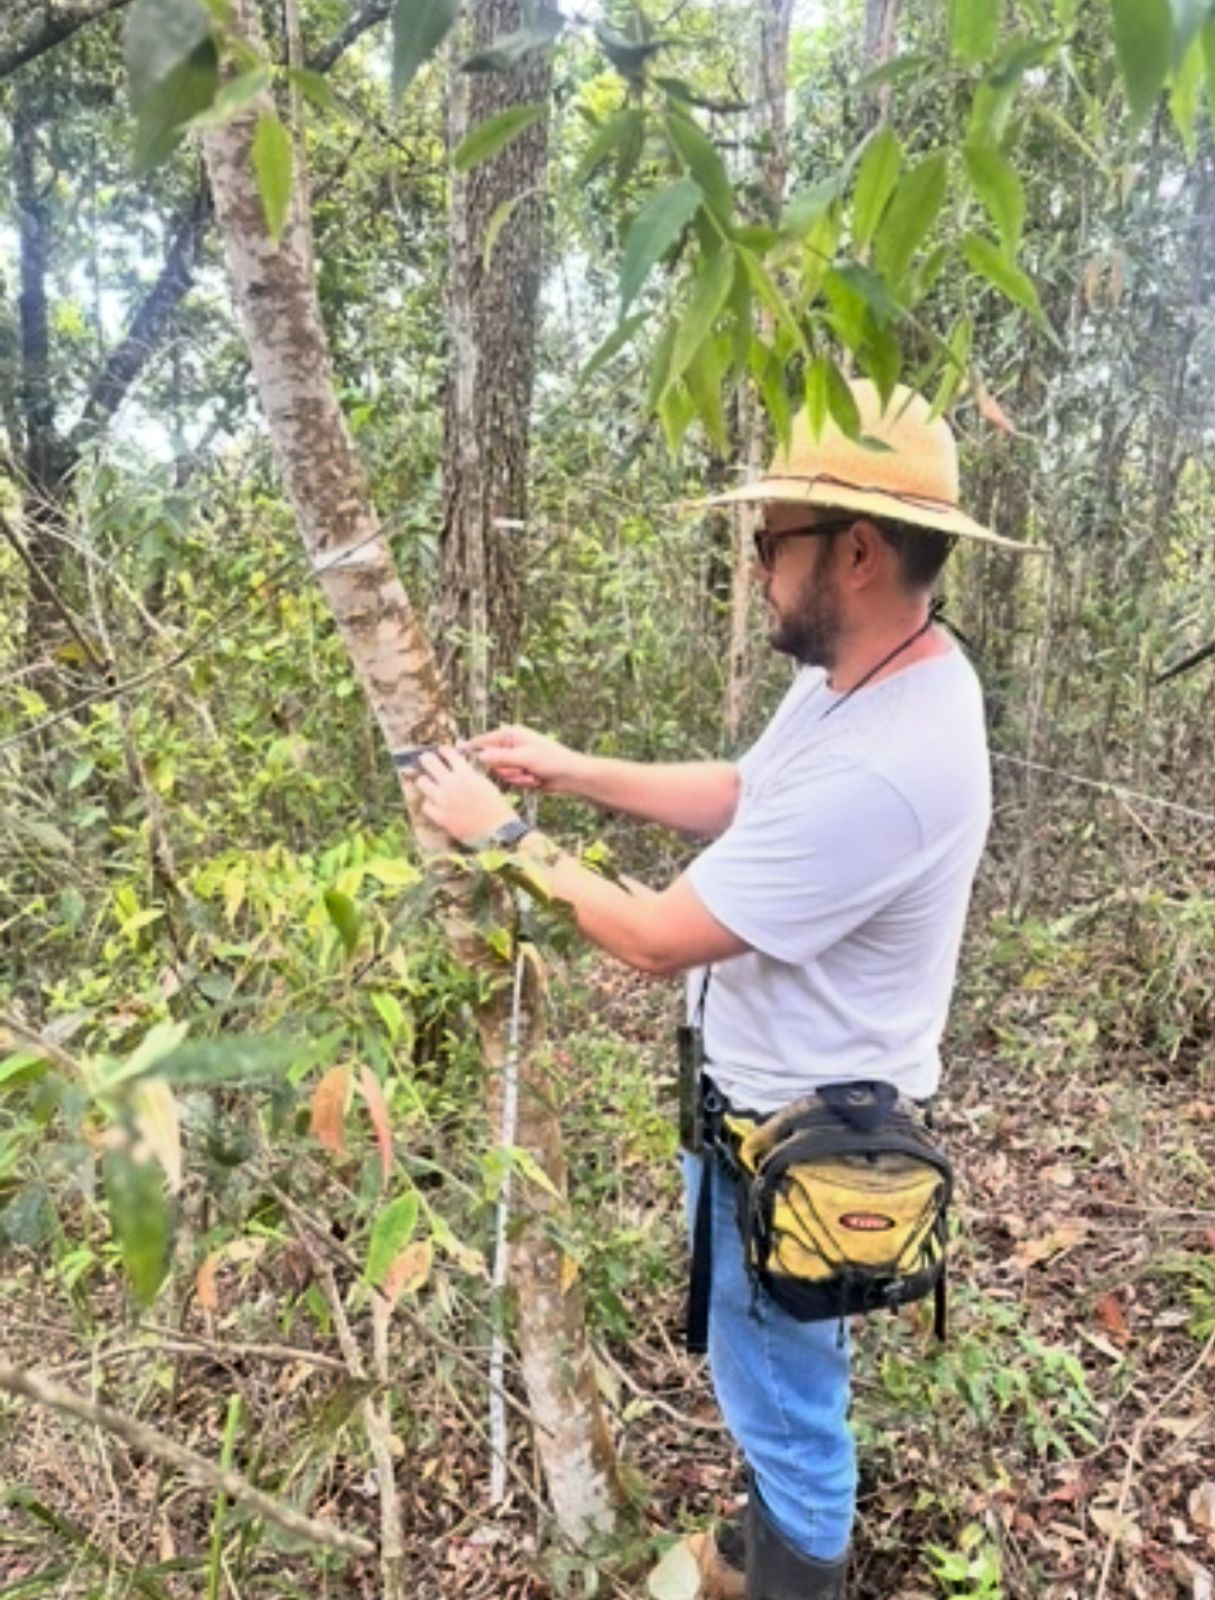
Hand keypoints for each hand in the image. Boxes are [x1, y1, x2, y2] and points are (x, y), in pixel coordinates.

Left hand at [415, 747, 516, 846]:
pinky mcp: (440, 817)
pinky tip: (432, 802)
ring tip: (426, 781)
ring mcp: (444, 801)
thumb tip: (458, 769)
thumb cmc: (497, 807)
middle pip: (430, 764)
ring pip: (423, 783)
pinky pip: (426, 805)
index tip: (440, 750)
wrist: (498, 831)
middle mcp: (452, 784)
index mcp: (466, 774)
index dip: (443, 750)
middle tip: (425, 759)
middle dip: (426, 759)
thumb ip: (470, 774)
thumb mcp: (485, 783)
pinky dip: (428, 803)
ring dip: (425, 781)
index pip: (449, 754)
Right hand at [463, 724, 581, 793]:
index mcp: (511, 735)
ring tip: (531, 775)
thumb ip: (501, 757)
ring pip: (501, 774)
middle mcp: (510, 746)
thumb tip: (480, 755)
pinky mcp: (519, 773)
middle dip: (506, 770)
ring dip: (516, 778)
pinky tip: (535, 780)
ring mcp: (514, 760)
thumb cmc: (551, 760)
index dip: (470, 747)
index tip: (454, 751)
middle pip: (491, 762)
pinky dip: (522, 783)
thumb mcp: (525, 757)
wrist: (569, 775)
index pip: (484, 740)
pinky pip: (511, 781)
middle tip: (522, 770)